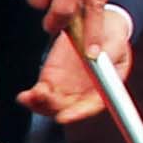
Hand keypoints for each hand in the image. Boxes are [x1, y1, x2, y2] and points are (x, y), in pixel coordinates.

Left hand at [25, 2, 135, 124]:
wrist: (100, 26)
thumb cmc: (113, 37)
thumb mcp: (116, 42)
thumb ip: (108, 52)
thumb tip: (94, 56)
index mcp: (104, 88)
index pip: (92, 106)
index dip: (79, 113)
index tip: (65, 116)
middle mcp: (85, 92)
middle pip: (68, 109)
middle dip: (54, 108)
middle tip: (44, 98)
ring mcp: (67, 87)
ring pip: (52, 104)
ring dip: (40, 104)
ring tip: (31, 97)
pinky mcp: (52, 79)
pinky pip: (41, 93)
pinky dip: (32, 97)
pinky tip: (25, 97)